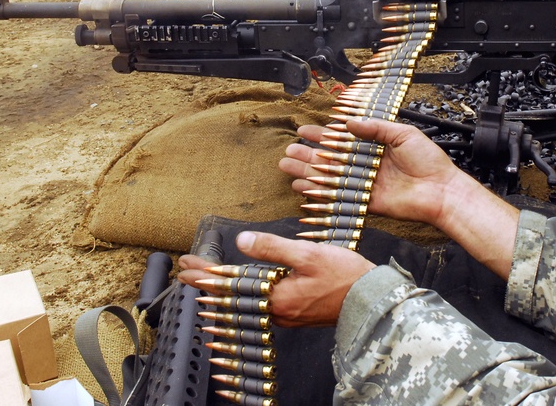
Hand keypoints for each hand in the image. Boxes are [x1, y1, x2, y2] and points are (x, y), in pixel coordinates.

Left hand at [178, 231, 373, 327]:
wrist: (372, 301)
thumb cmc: (345, 276)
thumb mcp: (307, 254)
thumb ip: (273, 248)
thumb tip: (243, 240)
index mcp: (276, 296)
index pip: (230, 284)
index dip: (206, 274)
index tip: (186, 266)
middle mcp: (276, 311)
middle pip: (232, 296)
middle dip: (206, 282)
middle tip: (183, 272)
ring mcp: (286, 315)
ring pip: (244, 304)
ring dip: (222, 292)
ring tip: (204, 283)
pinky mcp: (295, 314)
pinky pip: (259, 308)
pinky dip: (243, 299)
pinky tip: (240, 296)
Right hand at [279, 119, 465, 228]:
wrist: (441, 190)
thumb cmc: (428, 160)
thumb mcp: (403, 133)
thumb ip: (375, 128)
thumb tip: (348, 123)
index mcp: (374, 146)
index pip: (342, 139)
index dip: (322, 135)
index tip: (303, 130)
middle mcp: (365, 165)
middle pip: (330, 159)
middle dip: (308, 155)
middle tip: (288, 151)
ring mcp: (364, 184)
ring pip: (330, 178)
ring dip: (308, 172)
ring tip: (287, 167)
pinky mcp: (365, 203)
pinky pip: (338, 198)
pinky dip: (320, 194)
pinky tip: (303, 188)